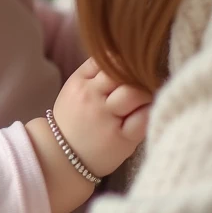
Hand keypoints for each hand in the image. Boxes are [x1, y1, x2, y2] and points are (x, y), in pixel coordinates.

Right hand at [52, 57, 151, 176]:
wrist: (61, 158)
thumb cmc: (74, 121)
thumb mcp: (74, 90)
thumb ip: (94, 73)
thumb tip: (122, 54)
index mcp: (80, 82)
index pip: (105, 58)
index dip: (122, 59)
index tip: (133, 63)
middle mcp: (91, 97)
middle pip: (121, 72)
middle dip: (137, 73)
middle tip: (148, 77)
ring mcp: (106, 117)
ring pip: (134, 92)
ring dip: (146, 92)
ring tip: (149, 96)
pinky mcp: (121, 138)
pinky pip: (142, 118)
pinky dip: (150, 112)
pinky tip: (150, 111)